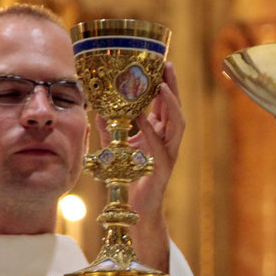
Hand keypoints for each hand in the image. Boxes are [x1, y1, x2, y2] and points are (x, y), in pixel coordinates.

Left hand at [96, 62, 183, 271]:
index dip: (165, 85)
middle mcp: (168, 142)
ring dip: (170, 105)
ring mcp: (169, 155)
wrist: (137, 212)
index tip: (161, 64)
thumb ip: (110, 131)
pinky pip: (159, 146)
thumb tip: (97, 111)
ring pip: (177, 125)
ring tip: (161, 87)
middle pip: (176, 109)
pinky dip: (150, 130)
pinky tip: (142, 118)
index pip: (165, 105)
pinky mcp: (163, 169)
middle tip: (167, 66)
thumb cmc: (130, 181)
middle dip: (173, 87)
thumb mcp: (118, 150)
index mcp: (160, 136)